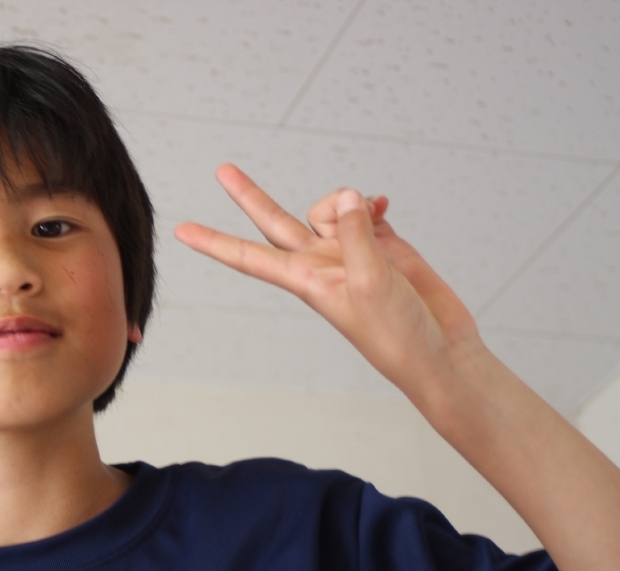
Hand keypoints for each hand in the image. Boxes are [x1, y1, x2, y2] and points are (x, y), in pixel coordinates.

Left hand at [174, 164, 481, 403]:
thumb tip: (347, 194)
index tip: (181, 232)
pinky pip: (366, 211)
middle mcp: (321, 263)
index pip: (249, 256)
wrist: (438, 352)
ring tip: (371, 212)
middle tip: (221, 169)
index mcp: (306, 279)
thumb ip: (355, 233)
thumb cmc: (397, 334)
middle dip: (250, 195)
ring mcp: (351, 253)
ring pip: (331, 207)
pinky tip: (383, 205)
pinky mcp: (382, 247)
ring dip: (348, 200)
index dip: (215, 242)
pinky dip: (372, 203)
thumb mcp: (370, 281)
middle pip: (276, 221)